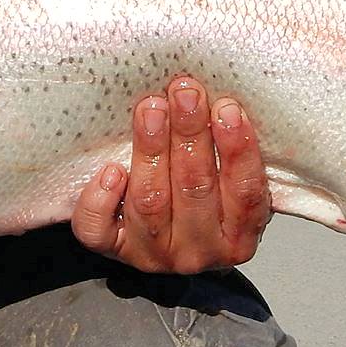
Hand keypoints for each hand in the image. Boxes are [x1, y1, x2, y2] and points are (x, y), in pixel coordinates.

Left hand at [71, 75, 271, 274]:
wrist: (173, 241)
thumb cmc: (207, 199)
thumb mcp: (233, 182)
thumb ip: (233, 152)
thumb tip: (225, 97)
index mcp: (238, 237)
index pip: (245, 194)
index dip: (238, 150)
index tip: (227, 109)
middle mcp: (198, 250)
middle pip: (194, 190)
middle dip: (189, 135)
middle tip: (185, 93)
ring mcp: (154, 253)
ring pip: (150, 202)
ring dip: (151, 150)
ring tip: (151, 109)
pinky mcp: (115, 250)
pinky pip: (100, 230)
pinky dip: (101, 200)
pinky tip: (111, 170)